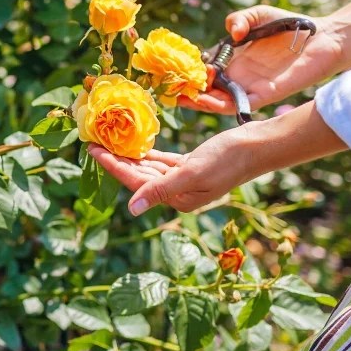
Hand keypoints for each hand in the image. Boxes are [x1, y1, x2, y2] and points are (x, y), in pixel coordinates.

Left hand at [88, 127, 260, 213]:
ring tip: (107, 141)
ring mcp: (184, 179)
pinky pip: (162, 161)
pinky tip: (133, 147)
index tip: (93, 151)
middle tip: (92, 142)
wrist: (257, 146)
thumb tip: (132, 209)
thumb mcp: (191, 173)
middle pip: (139, 176)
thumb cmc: (227, 159)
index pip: (136, 183)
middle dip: (115, 160)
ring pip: (149, 168)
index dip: (113, 167)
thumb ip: (160, 190)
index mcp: (177, 199)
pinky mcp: (190, 166)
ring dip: (129, 156)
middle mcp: (178, 192)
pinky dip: (148, 153)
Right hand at [182, 5, 340, 114]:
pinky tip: (209, 100)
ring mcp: (252, 86)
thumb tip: (233, 32)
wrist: (323, 36)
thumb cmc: (289, 24)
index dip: (190, 72)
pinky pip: (241, 104)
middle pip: (209, 90)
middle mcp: (240, 76)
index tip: (174, 71)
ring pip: (221, 102)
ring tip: (186, 98)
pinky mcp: (267, 94)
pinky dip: (224, 105)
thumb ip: (240, 19)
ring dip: (202, 102)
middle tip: (173, 90)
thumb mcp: (257, 14)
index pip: (206, 70)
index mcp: (234, 60)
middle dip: (190, 92)